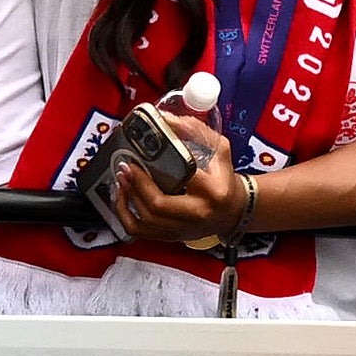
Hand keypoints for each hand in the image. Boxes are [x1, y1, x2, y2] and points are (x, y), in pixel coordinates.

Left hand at [110, 114, 244, 243]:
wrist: (234, 211)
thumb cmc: (224, 179)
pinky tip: (122, 198)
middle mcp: (198, 213)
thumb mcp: (220, 150)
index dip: (161, 158)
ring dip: (127, 198)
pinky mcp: (171, 236)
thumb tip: (166, 119)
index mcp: (214, 191)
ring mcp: (183, 228)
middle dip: (137, 184)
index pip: (186, 173)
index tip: (145, 144)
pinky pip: (138, 231)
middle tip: (126, 166)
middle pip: (159, 204)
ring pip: (145, 220)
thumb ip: (196, 132)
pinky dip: (124, 214)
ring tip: (122, 178)